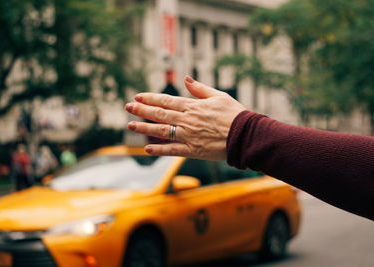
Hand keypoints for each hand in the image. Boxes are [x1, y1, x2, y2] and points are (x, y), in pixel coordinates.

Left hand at [125, 76, 245, 159]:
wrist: (245, 136)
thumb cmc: (235, 114)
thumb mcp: (219, 96)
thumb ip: (200, 89)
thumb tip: (185, 79)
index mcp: (193, 106)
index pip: (167, 101)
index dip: (150, 98)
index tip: (138, 96)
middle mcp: (187, 120)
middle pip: (160, 114)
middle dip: (142, 110)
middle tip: (127, 107)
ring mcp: (188, 136)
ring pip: (162, 131)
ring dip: (144, 128)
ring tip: (130, 125)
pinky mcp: (193, 150)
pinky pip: (172, 150)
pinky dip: (159, 150)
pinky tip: (147, 149)